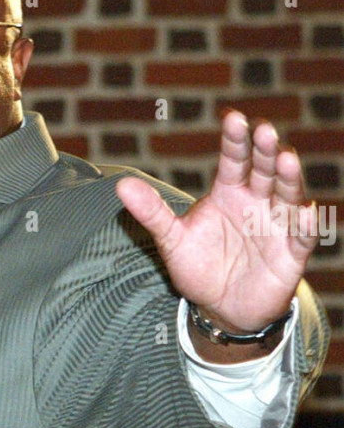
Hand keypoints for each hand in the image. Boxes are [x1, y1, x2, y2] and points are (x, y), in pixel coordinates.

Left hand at [116, 110, 319, 335]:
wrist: (220, 309)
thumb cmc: (199, 268)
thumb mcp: (172, 241)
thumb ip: (152, 212)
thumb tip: (121, 185)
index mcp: (229, 192)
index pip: (233, 159)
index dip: (235, 140)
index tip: (234, 118)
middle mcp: (256, 202)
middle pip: (263, 170)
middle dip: (264, 150)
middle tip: (264, 130)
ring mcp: (277, 225)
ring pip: (287, 195)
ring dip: (288, 177)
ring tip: (285, 158)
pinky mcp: (292, 253)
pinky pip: (302, 236)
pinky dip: (306, 224)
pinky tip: (306, 210)